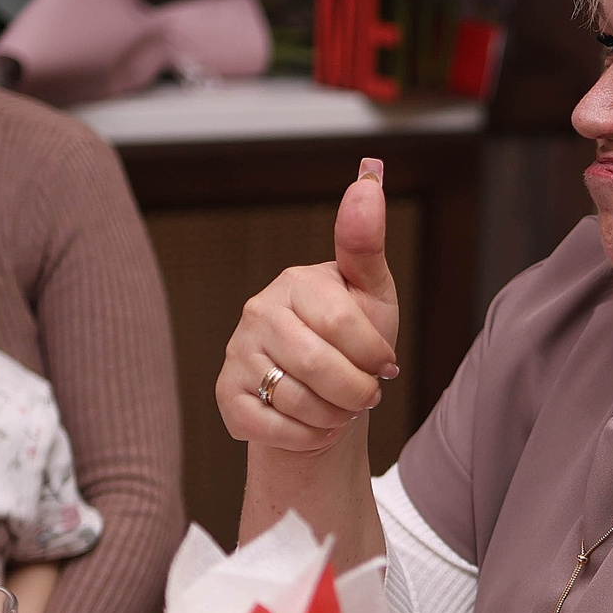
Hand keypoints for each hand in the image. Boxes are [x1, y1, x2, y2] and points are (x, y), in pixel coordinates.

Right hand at [219, 159, 402, 452]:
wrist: (322, 400)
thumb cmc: (351, 342)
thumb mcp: (371, 293)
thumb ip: (367, 242)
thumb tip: (369, 176)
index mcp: (295, 282)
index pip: (343, 324)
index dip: (374, 355)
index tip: (386, 367)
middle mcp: (258, 312)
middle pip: (321, 366)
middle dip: (357, 391)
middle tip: (366, 395)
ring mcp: (236, 353)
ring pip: (296, 401)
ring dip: (334, 416)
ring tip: (340, 407)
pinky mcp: (225, 395)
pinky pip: (272, 427)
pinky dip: (307, 436)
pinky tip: (314, 424)